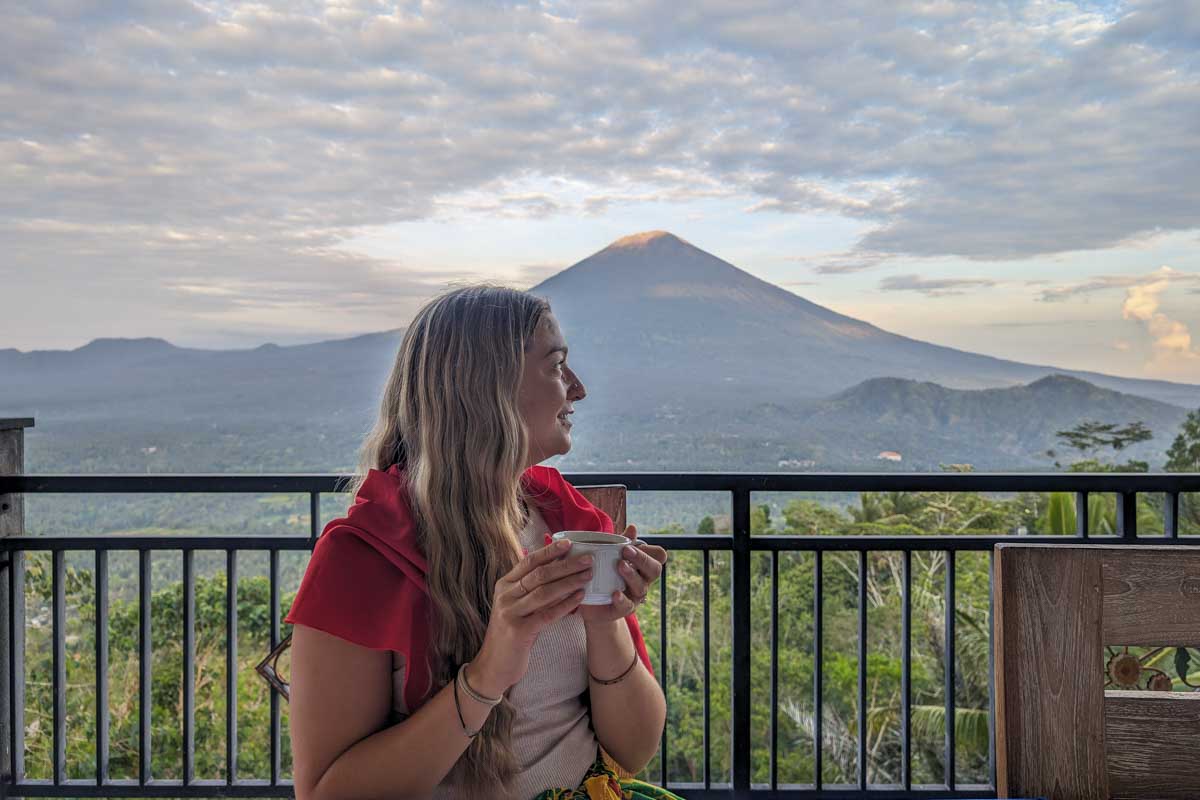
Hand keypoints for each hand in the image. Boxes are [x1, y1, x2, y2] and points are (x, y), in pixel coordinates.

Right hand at [472, 539, 593, 695]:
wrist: (493, 666)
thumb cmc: (511, 633)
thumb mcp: (516, 606)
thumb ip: (530, 589)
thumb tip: (558, 567)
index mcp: (504, 585)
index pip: (529, 562)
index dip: (549, 551)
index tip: (570, 543)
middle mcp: (505, 596)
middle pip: (540, 575)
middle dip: (566, 565)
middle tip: (588, 559)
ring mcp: (510, 613)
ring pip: (545, 592)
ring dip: (569, 582)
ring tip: (588, 575)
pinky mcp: (518, 631)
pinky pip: (547, 614)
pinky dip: (566, 604)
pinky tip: (580, 597)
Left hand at [579, 524, 667, 624]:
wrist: (590, 601)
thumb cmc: (604, 573)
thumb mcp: (610, 556)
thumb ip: (621, 542)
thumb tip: (633, 527)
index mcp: (642, 566)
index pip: (658, 556)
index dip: (652, 551)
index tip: (635, 545)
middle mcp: (643, 581)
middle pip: (654, 570)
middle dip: (642, 559)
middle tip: (626, 551)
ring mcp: (634, 596)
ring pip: (641, 587)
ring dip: (632, 575)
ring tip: (620, 565)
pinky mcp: (622, 610)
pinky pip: (627, 606)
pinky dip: (622, 599)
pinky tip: (615, 593)